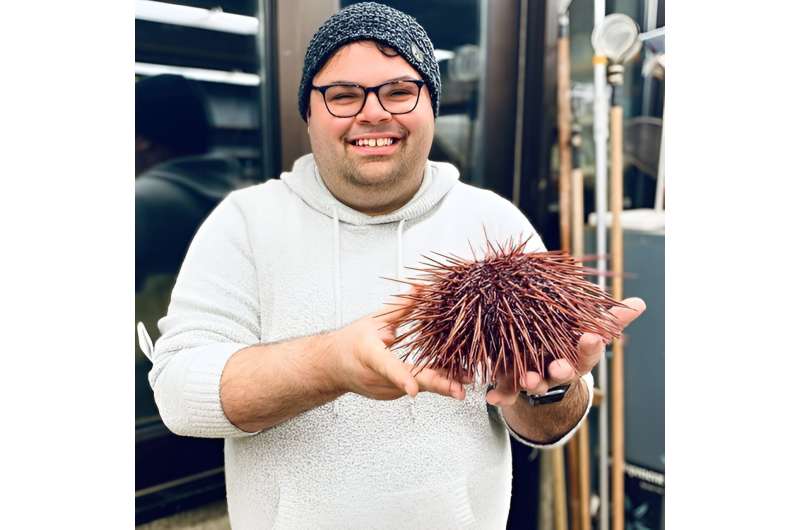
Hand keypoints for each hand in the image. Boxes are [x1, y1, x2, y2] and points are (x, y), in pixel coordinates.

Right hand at [330, 292, 465, 400]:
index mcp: (369, 355)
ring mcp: (386, 390)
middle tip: (460, 389)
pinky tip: (453, 378)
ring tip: (467, 380)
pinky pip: (417, 387)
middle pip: (412, 383)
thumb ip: (401, 306)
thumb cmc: (351, 343)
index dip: (402, 378)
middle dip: (439, 386)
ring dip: (443, 383)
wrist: (332, 367)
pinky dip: (434, 381)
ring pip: (419, 386)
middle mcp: (378, 378)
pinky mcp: (394, 394)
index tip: (413, 390)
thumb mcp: (375, 320)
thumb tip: (421, 287)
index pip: (387, 367)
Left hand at [486, 297, 646, 405]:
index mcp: (577, 357)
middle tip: (558, 368)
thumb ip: (611, 320)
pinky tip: (492, 396)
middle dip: (559, 371)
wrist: (544, 366)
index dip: (589, 346)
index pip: (588, 352)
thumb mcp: (590, 329)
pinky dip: (500, 395)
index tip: (590, 337)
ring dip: (530, 383)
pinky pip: (507, 391)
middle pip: (561, 373)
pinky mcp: (512, 382)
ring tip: (527, 380)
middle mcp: (557, 371)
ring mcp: (535, 378)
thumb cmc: (570, 343)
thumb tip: (640, 303)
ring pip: (534, 383)